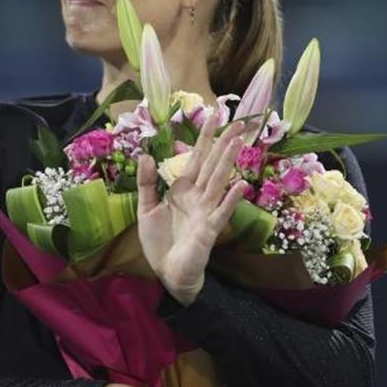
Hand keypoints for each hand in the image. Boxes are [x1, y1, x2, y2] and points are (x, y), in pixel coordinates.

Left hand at [136, 114, 250, 304]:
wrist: (167, 272)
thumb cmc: (159, 242)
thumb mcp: (146, 209)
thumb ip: (147, 183)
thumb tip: (145, 155)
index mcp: (183, 188)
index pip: (196, 157)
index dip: (205, 137)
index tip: (213, 115)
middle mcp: (198, 196)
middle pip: (212, 164)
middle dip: (224, 143)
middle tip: (239, 123)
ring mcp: (206, 211)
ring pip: (218, 181)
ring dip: (228, 162)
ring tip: (239, 142)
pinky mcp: (210, 229)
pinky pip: (221, 212)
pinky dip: (231, 200)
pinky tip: (241, 185)